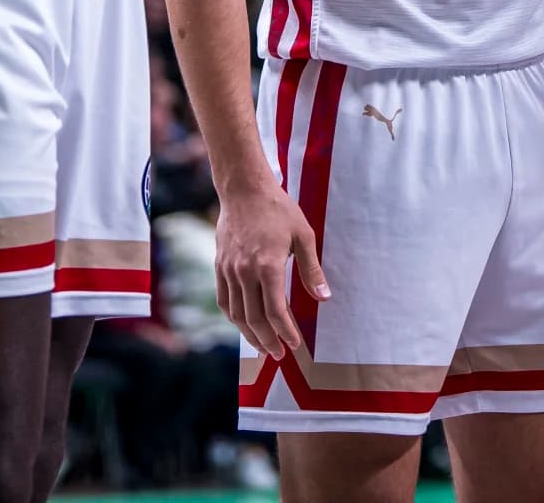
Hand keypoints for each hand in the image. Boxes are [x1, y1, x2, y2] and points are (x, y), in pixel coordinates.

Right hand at [215, 176, 327, 360]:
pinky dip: (233, 317)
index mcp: (267, 265)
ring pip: (237, 313)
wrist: (244, 189)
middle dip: (268, 340)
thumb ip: (311, 270)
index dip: (285, 331)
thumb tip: (324, 298)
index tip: (294, 345)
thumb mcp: (303, 235)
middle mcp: (244, 271)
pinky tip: (243, 324)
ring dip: (250, 334)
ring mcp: (229, 269)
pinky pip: (224, 299)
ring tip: (263, 346)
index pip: (275, 311)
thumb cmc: (278, 209)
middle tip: (280, 354)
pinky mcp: (219, 265)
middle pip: (254, 318)